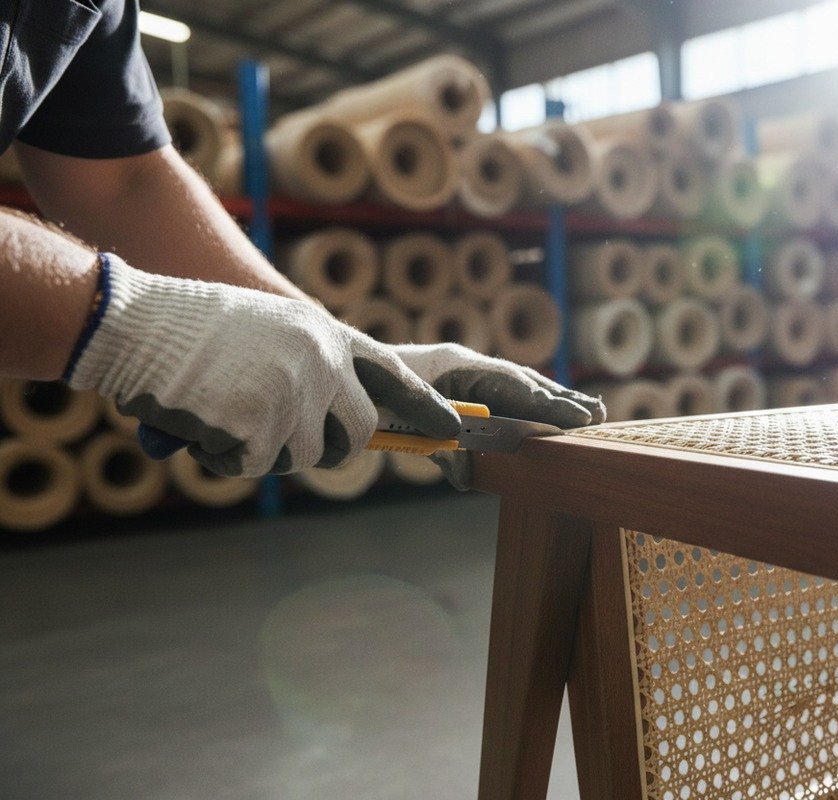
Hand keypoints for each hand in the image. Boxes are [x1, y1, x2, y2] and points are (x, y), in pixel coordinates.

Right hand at [67, 254, 458, 476]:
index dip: (424, 406)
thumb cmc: (188, 326)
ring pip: (298, 456)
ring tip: (219, 406)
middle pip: (354, 435)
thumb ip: (310, 364)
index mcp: (325, 336)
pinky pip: (250, 465)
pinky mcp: (257, 426)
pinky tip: (198, 419)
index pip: (392, 377)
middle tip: (277, 434)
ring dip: (258, 448)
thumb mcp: (269, 328)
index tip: (452, 430)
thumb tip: (333, 418)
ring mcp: (292, 395)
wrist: (131, 319)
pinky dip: (220, 455)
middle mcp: (321, 364)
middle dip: (325, 446)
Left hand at [394, 343, 605, 488]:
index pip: (514, 387)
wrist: (346, 373)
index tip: (577, 421)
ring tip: (588, 413)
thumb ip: (442, 451)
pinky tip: (549, 415)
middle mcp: (466, 364)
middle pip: (524, 382)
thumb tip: (470, 474)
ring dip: (552, 400)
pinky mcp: (461, 382)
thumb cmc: (374, 401)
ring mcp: (465, 369)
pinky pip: (503, 392)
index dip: (548, 406)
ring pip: (518, 385)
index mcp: (456, 367)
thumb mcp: (404, 429)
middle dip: (561, 400)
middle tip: (596, 417)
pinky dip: (530, 403)